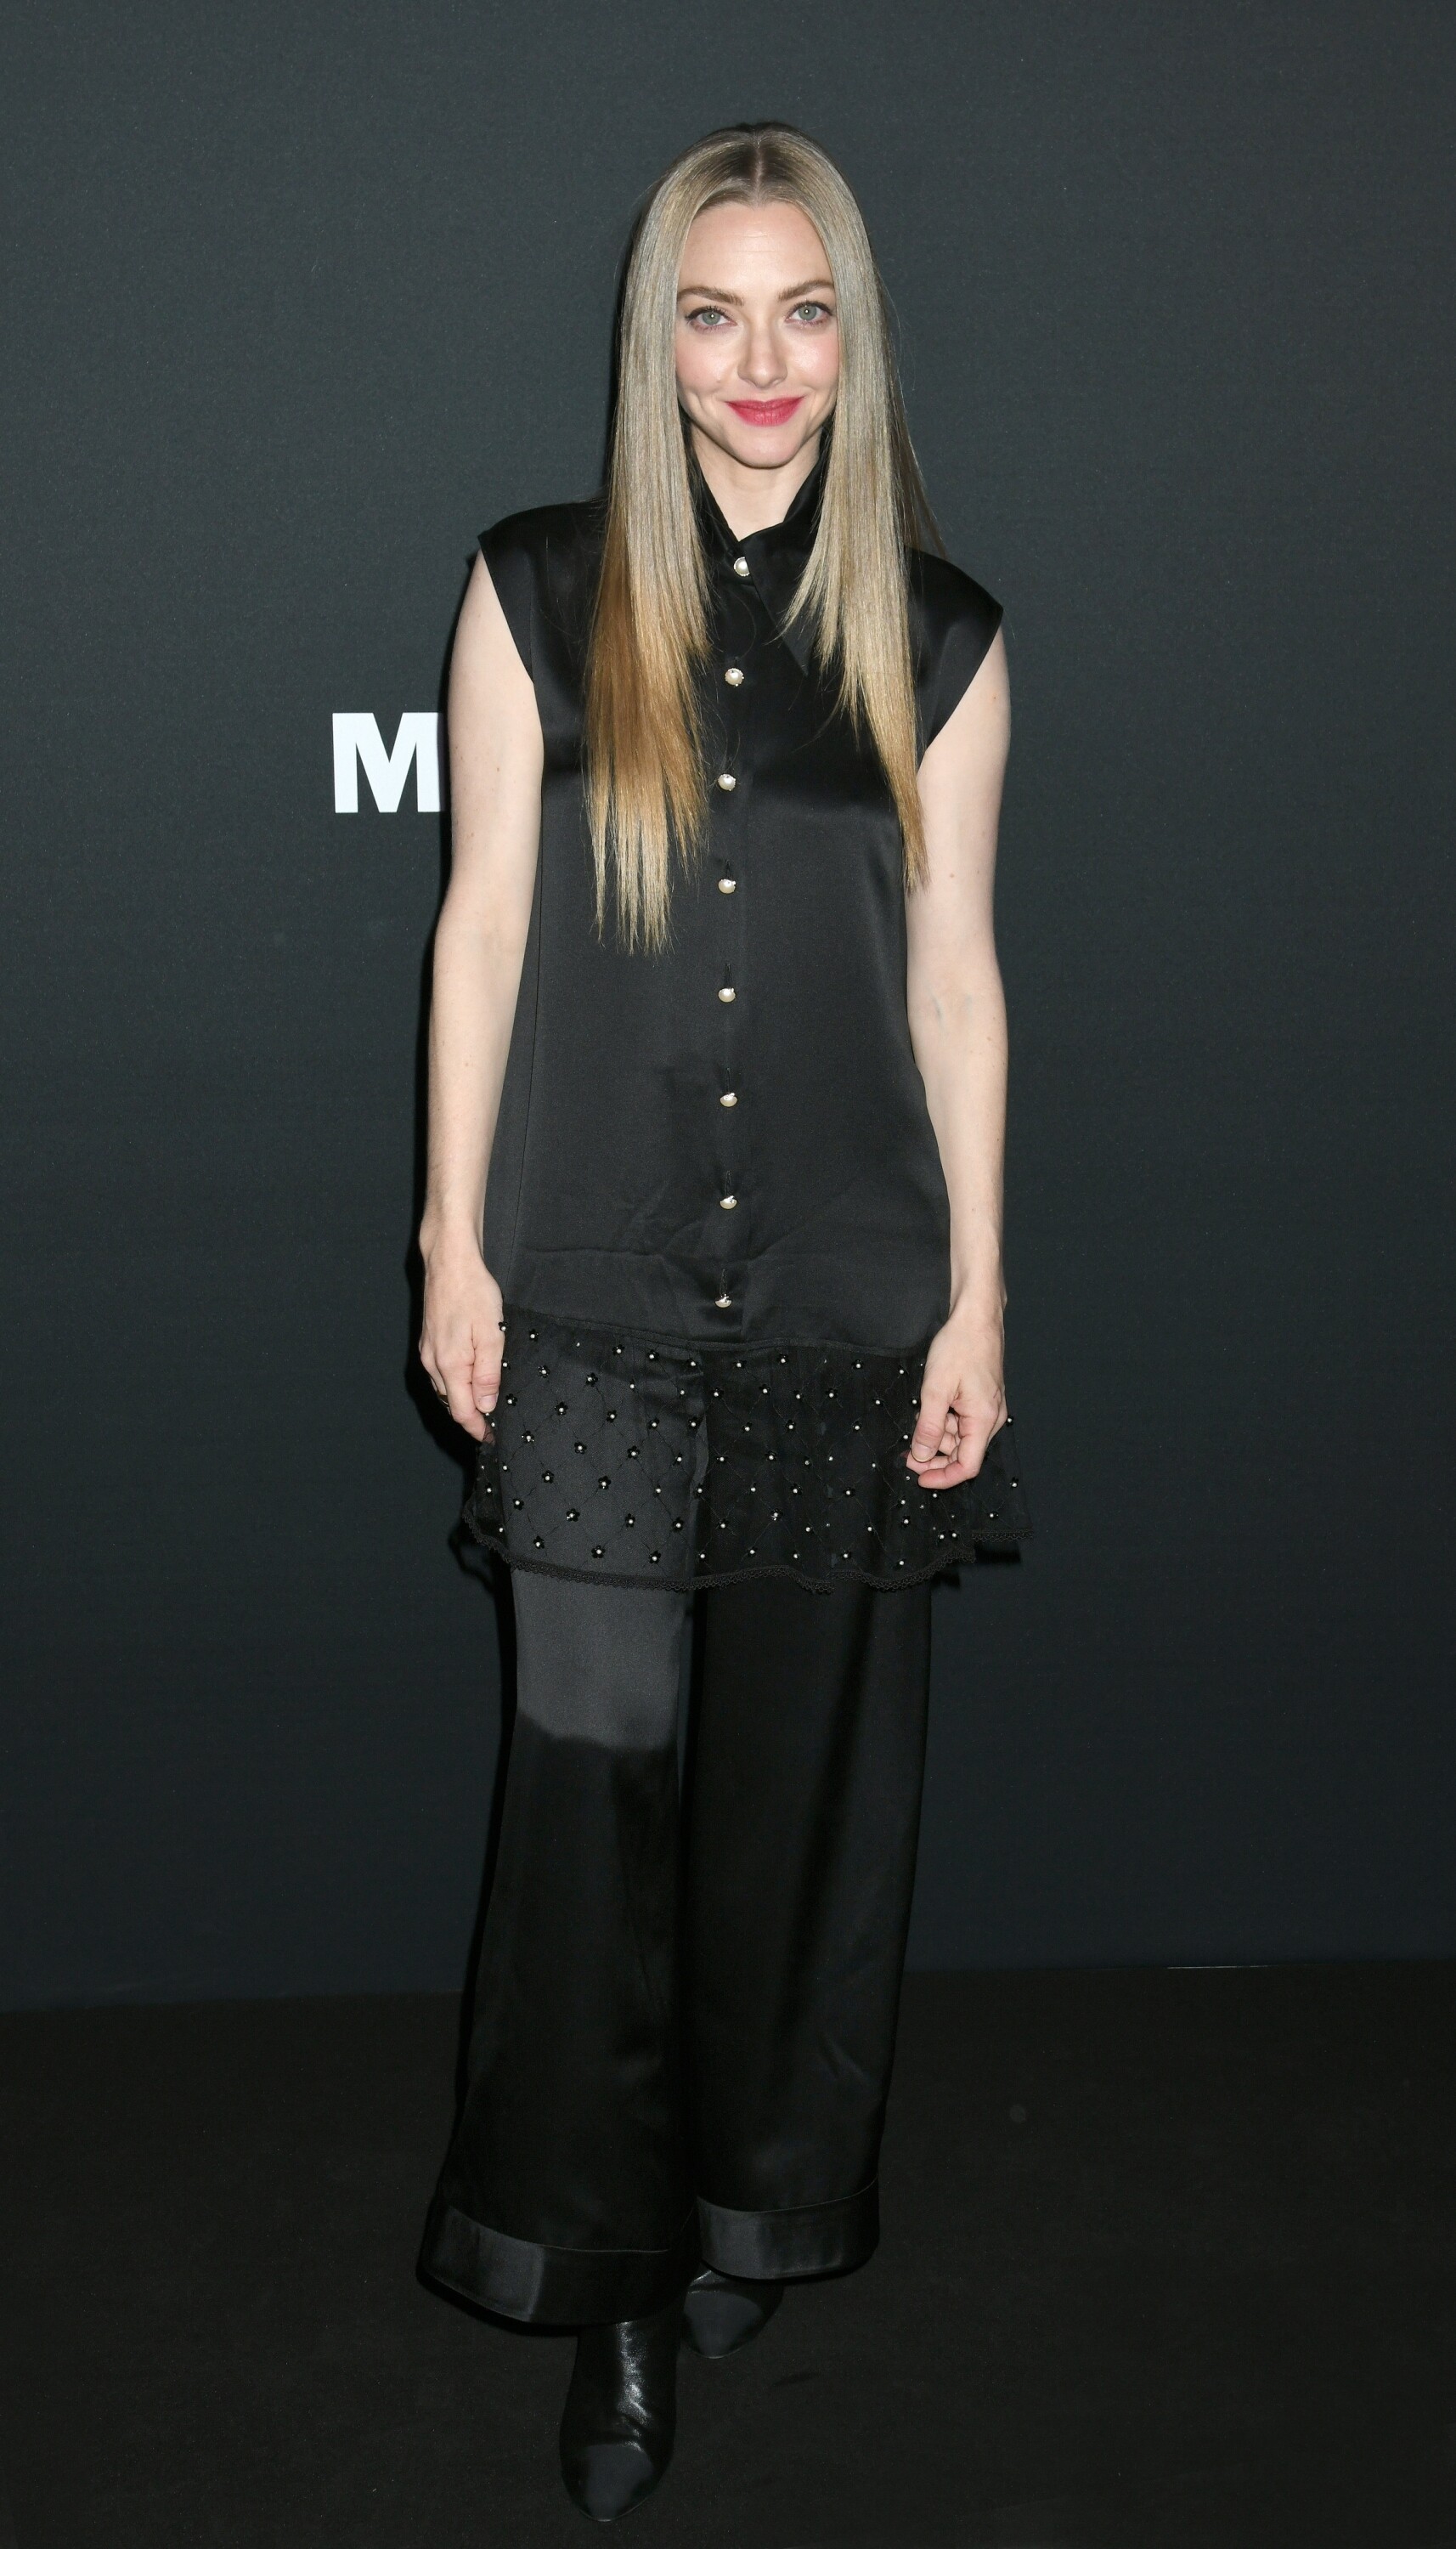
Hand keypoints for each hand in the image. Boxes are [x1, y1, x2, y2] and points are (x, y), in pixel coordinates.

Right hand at [419, 1238, 504, 1441]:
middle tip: (492, 1426)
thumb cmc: (473, 1292)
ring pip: (444, 1389)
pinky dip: (455, 1384)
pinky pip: (440, 1373)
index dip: (476, 1429)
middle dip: (470, 1417)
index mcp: (450, 1364)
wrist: (449, 1262)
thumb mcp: (492, 1333)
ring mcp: (428, 1351)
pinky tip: (469, 1380)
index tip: (490, 1439)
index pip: (461, 1411)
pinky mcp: (428, 1341)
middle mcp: (433, 1362)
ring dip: (462, 1401)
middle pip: (451, 1403)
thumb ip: (488, 1373)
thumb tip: (486, 1404)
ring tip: (484, 1406)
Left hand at [907, 1310, 1005, 1487]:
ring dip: (937, 1436)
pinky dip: (944, 1422)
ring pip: (961, 1437)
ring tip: (919, 1418)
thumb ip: (928, 1427)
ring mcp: (988, 1408)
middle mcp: (991, 1418)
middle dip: (935, 1456)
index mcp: (984, 1420)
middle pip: (963, 1454)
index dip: (942, 1477)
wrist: (975, 1318)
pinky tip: (930, 1408)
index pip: (967, 1467)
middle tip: (907, 1452)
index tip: (919, 1478)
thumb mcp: (935, 1390)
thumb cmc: (960, 1347)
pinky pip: (963, 1421)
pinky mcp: (982, 1399)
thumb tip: (922, 1456)